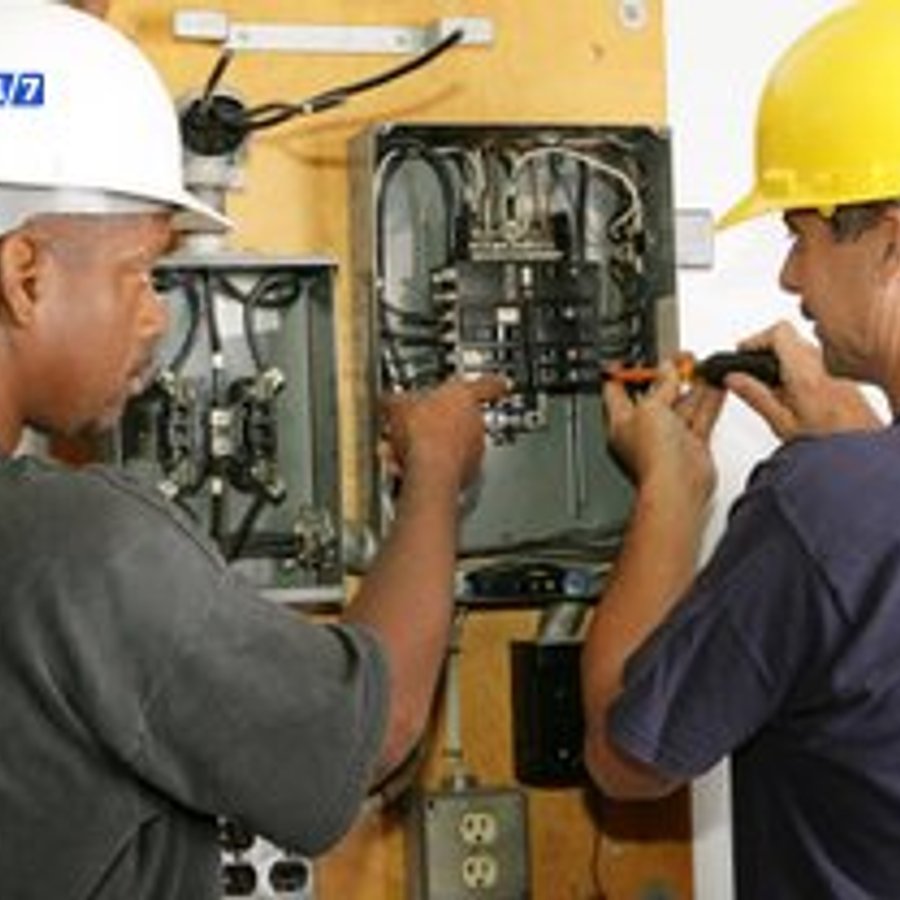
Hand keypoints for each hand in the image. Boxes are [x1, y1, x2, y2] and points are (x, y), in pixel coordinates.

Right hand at [379, 376, 507, 489]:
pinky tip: (410, 468)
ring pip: (454, 444)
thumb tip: (387, 399)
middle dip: (440, 421)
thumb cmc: (421, 432)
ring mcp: (476, 449)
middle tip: (417, 424)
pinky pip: (450, 466)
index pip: (487, 384)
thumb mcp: (397, 405)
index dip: (492, 383)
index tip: (500, 383)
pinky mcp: (469, 474)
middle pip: (463, 416)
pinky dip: (433, 467)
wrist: (429, 471)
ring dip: (433, 446)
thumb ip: (396, 399)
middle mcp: (476, 421)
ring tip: (404, 451)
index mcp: (465, 395)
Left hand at [603, 362, 723, 504]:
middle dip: (667, 375)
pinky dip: (709, 400)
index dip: (623, 372)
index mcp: (622, 422)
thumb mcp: (650, 407)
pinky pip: (701, 417)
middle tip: (680, 358)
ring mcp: (669, 437)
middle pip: (654, 395)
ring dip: (692, 385)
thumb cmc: (653, 457)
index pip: (616, 391)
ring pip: (682, 404)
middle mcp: (644, 430)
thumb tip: (667, 370)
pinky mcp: (692, 444)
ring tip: (702, 366)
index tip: (632, 358)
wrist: (678, 486)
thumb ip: (661, 386)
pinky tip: (716, 384)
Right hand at [726, 320, 882, 439]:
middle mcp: (823, 364)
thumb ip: (756, 396)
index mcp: (805, 373)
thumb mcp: (782, 423)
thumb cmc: (830, 441)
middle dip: (764, 349)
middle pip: (788, 336)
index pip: (779, 332)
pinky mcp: (841, 375)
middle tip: (751, 369)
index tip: (743, 353)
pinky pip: (813, 359)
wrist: (863, 449)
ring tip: (770, 385)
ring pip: (800, 347)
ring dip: (780, 359)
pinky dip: (795, 367)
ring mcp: (834, 367)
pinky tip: (790, 392)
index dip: (756, 339)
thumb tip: (733, 379)